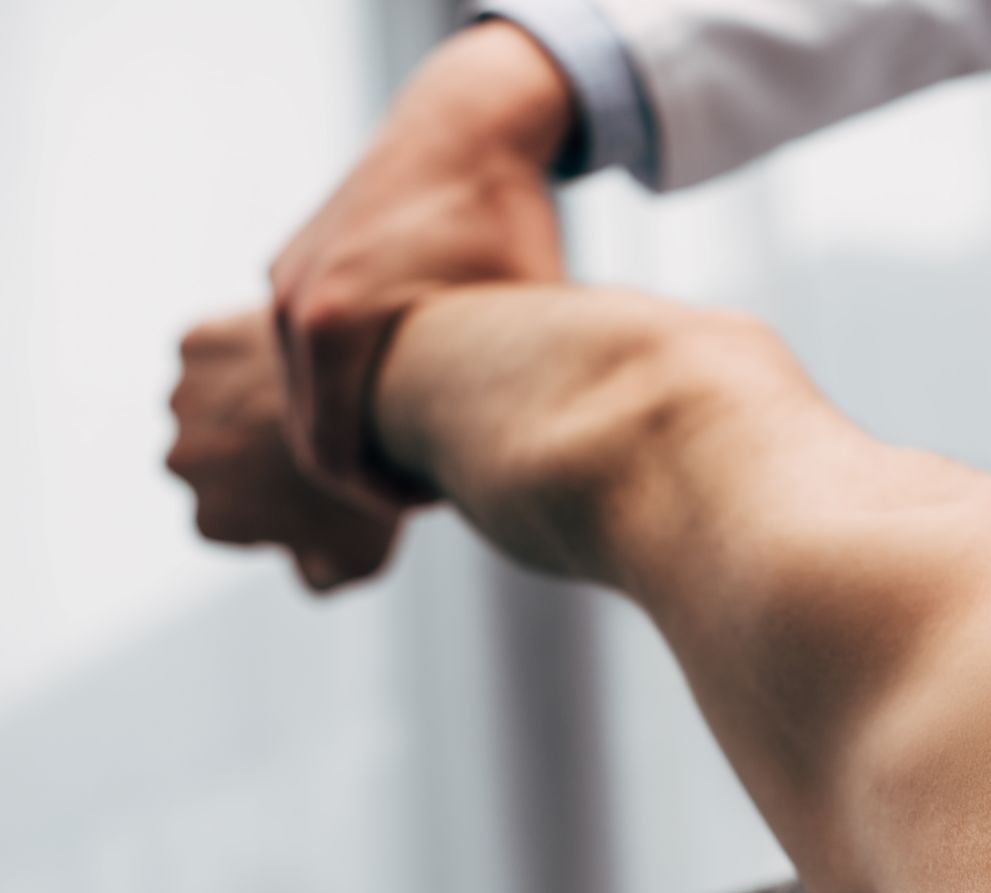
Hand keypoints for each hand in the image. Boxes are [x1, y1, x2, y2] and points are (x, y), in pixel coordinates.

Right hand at [168, 309, 403, 590]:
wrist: (380, 403)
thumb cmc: (376, 488)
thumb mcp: (360, 559)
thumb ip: (320, 578)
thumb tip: (306, 577)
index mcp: (212, 520)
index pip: (233, 514)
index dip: (272, 498)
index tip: (310, 482)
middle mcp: (183, 463)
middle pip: (212, 457)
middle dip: (246, 449)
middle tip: (306, 435)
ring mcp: (185, 401)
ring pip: (207, 401)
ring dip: (238, 398)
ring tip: (301, 393)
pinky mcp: (196, 345)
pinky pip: (215, 349)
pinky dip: (241, 349)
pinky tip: (291, 357)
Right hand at [270, 21, 570, 507]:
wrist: (466, 124)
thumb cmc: (506, 221)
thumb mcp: (518, 318)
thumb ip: (511, 398)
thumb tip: (537, 481)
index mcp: (335, 326)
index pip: (331, 456)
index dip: (381, 498)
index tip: (433, 503)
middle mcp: (294, 304)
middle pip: (310, 430)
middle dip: (366, 468)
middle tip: (430, 486)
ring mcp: (286, 280)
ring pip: (305, 389)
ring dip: (354, 422)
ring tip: (422, 436)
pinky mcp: (293, 262)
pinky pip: (306, 346)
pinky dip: (343, 377)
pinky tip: (405, 383)